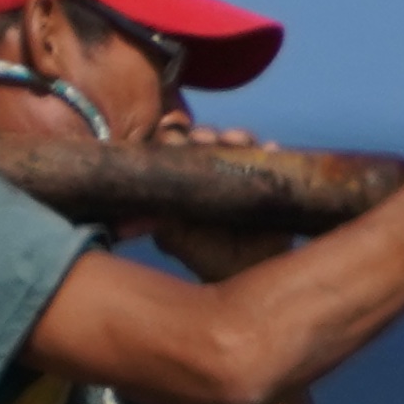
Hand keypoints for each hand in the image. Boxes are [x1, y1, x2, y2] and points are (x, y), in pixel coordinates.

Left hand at [134, 112, 288, 283]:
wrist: (250, 273)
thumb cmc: (207, 257)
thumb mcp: (179, 241)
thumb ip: (161, 225)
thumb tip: (133, 218)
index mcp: (184, 181)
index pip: (175, 147)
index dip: (173, 134)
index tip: (173, 131)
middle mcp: (210, 172)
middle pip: (206, 141)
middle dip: (207, 134)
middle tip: (207, 138)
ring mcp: (238, 172)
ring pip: (237, 144)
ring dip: (237, 137)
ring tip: (239, 141)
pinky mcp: (265, 179)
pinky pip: (269, 158)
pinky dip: (269, 151)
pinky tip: (270, 148)